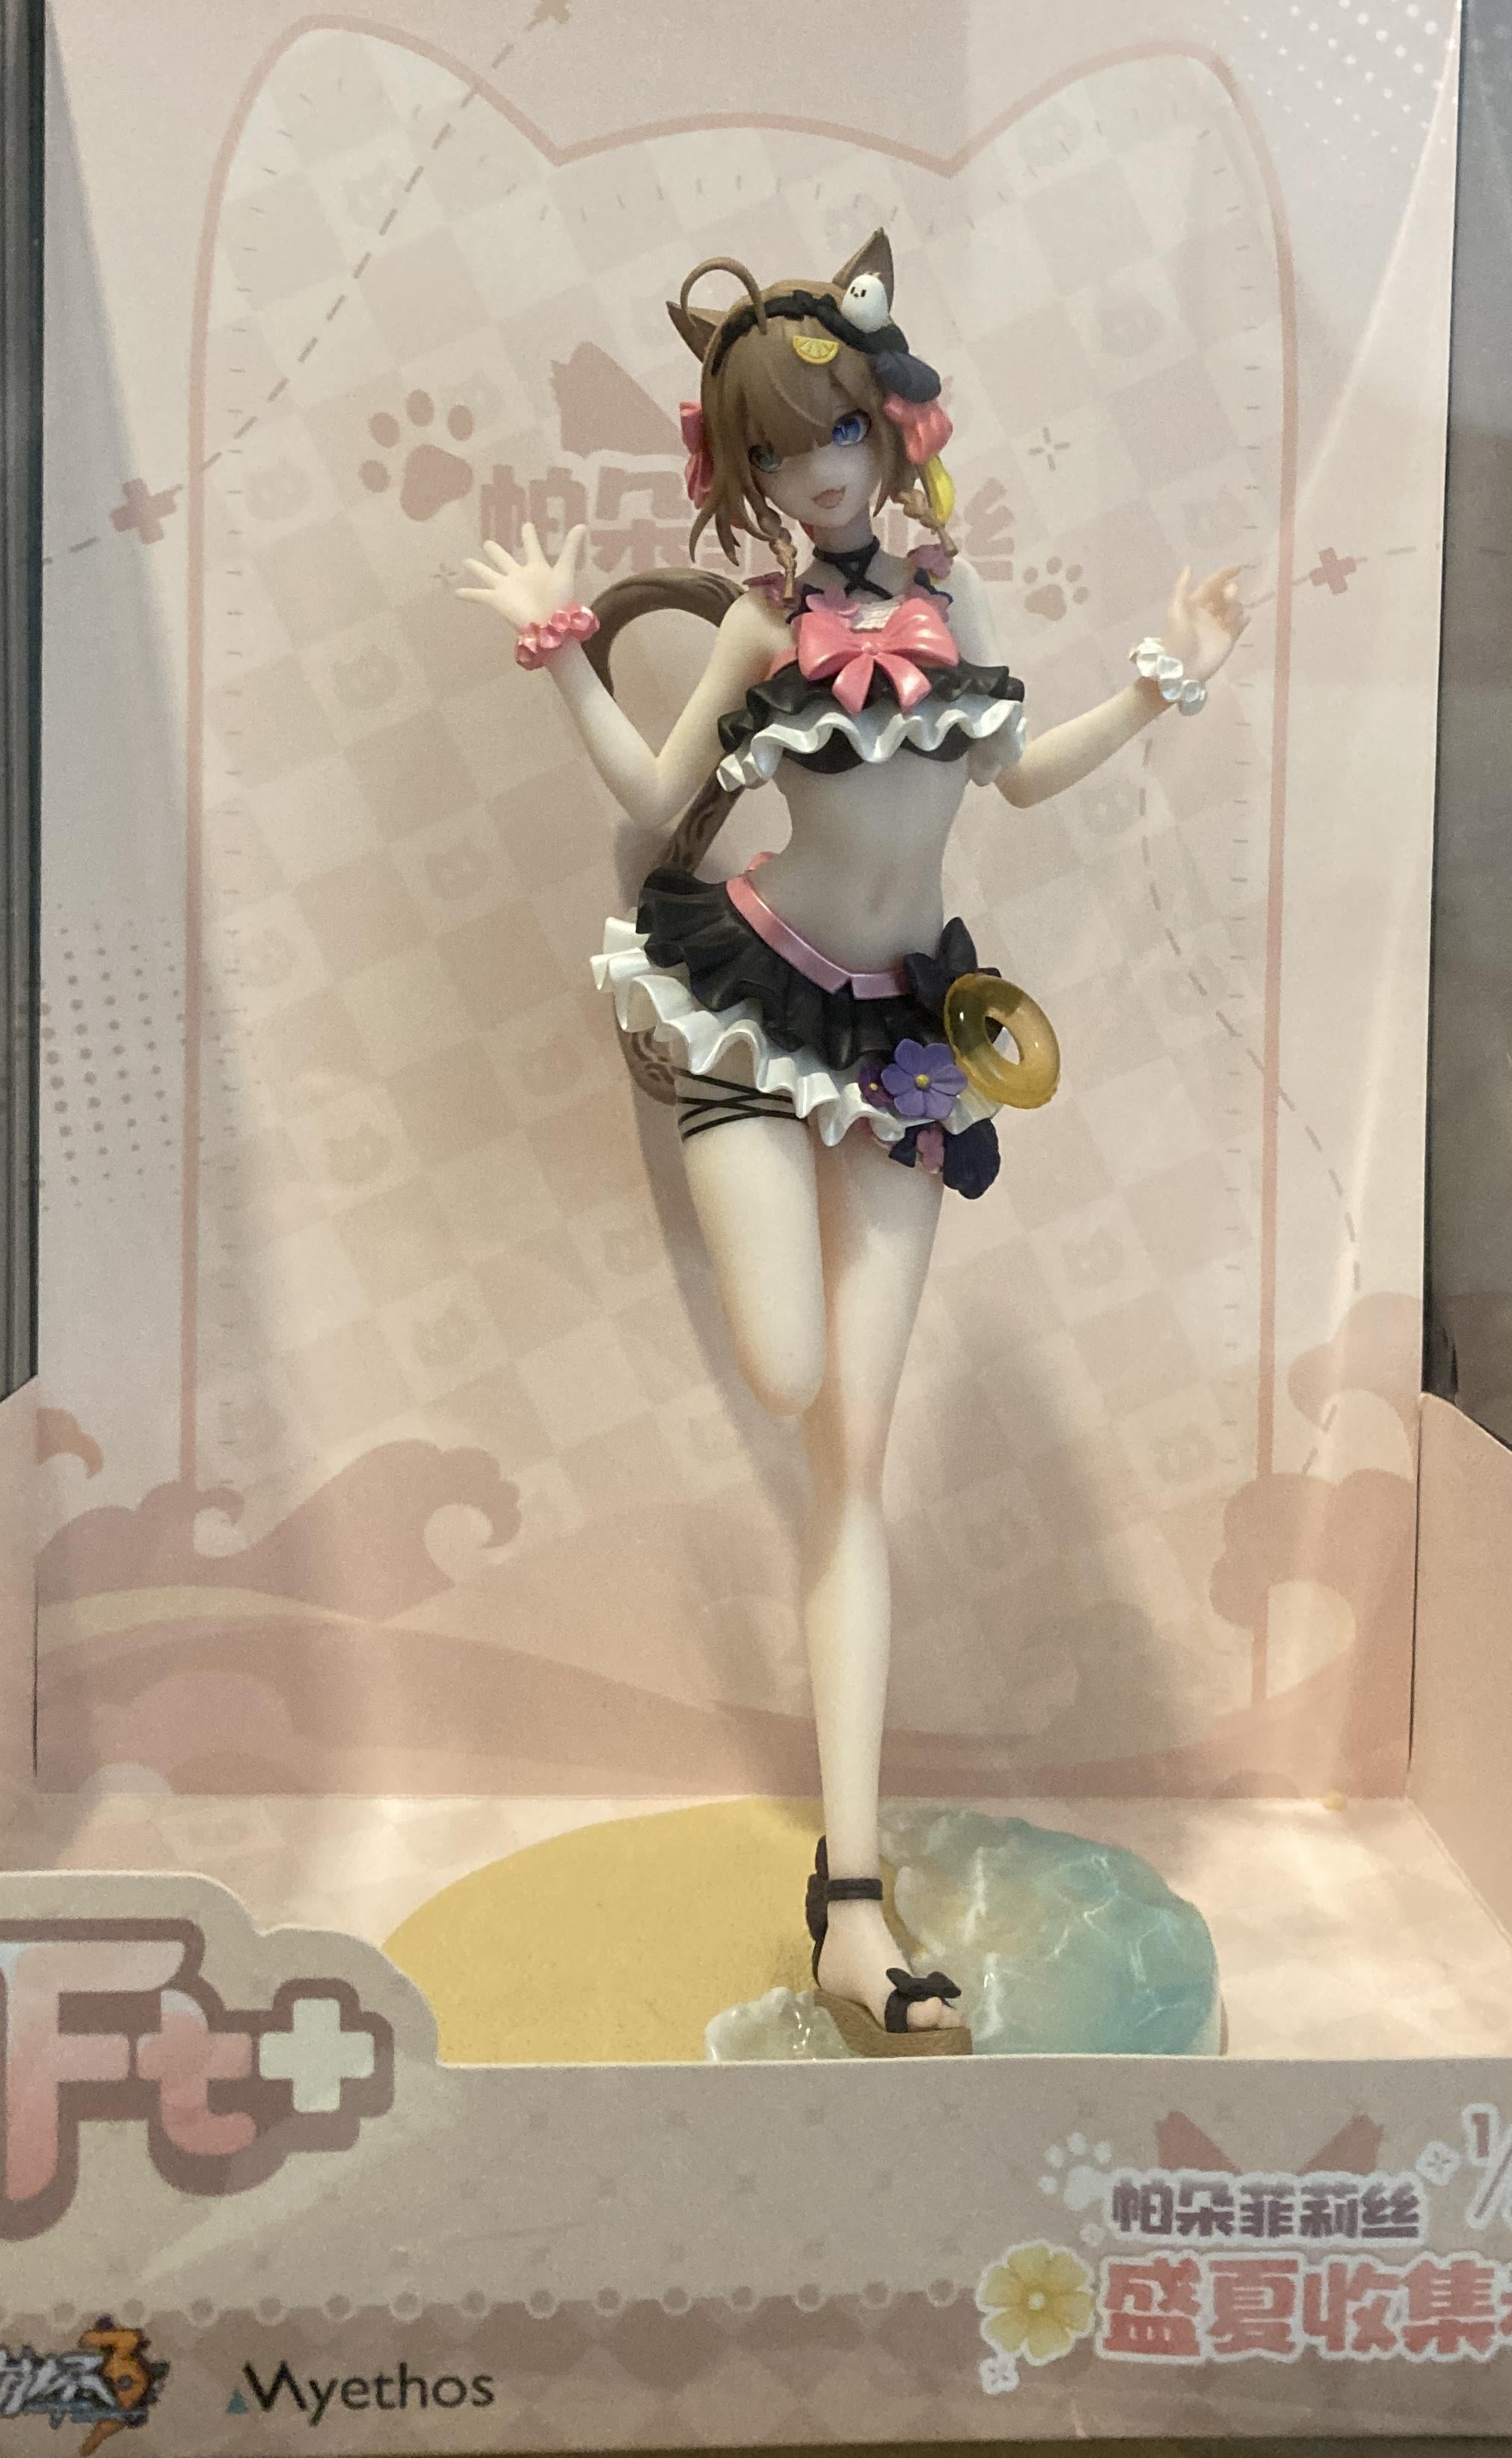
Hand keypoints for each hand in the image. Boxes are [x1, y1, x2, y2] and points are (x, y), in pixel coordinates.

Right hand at [456, 521, 587, 634]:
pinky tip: (456, 593)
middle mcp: (519, 575)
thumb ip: (571, 548)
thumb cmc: (559, 600)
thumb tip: (582, 525)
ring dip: (477, 568)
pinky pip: (479, 595)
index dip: (529, 536)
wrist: (550, 626)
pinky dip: (468, 594)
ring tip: (466, 561)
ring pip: (488, 573)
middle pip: (504, 559)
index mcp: (536, 567)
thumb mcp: (565, 571)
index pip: (532, 547)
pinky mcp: (497, 600)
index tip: (526, 525)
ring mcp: (506, 587)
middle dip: (496, 551)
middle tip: (487, 543)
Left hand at [1157, 563, 1247, 684]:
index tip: (1238, 568)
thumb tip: (1189, 567)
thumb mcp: (1175, 611)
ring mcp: (1219, 627)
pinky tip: (1243, 619)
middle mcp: (1208, 614)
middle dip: (1229, 592)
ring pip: (1234, 609)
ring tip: (1228, 615)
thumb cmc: (1176, 639)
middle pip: (1224, 595)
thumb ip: (1181, 588)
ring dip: (1235, 606)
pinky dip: (1243, 620)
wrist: (1182, 670)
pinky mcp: (1228, 640)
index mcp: (1194, 605)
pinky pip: (1239, 626)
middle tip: (1229, 595)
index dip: (1223, 575)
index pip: (1211, 585)